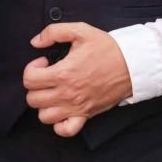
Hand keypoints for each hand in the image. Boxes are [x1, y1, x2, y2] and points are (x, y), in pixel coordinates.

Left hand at [23, 23, 132, 137]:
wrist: (132, 64)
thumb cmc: (107, 47)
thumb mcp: (80, 30)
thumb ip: (53, 32)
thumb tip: (35, 42)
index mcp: (63, 73)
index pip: (29, 79)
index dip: (32, 68)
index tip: (44, 62)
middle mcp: (67, 94)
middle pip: (33, 99)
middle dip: (35, 86)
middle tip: (47, 75)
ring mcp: (76, 107)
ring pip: (44, 116)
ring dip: (44, 104)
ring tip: (53, 92)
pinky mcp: (86, 116)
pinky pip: (64, 130)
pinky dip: (59, 125)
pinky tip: (62, 110)